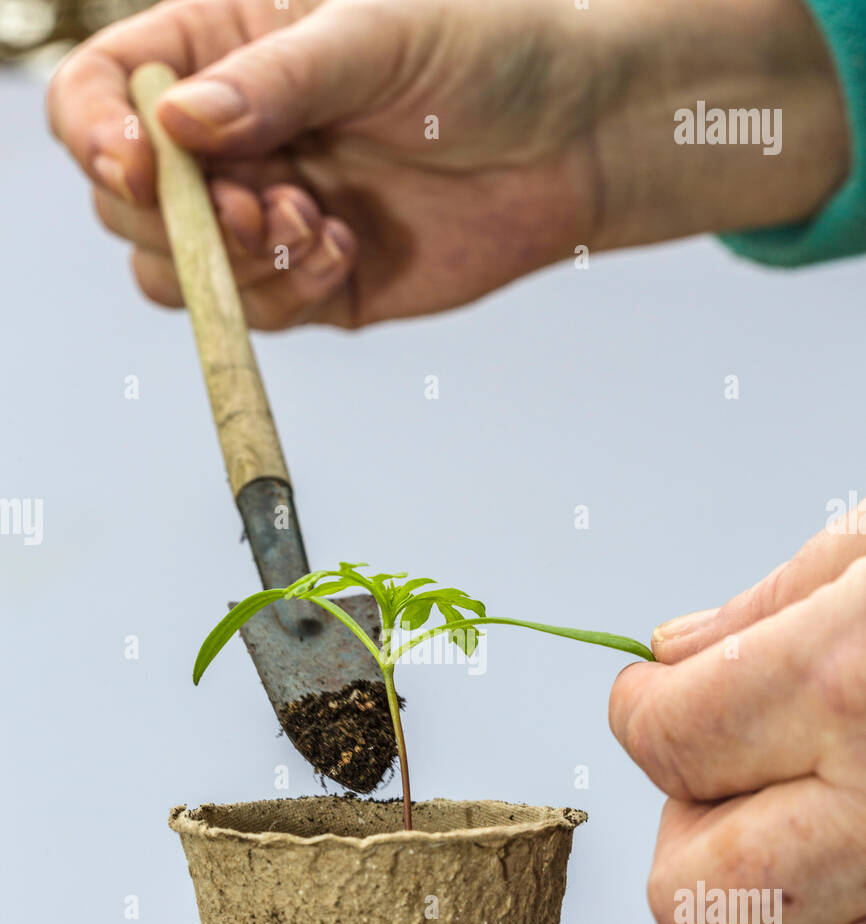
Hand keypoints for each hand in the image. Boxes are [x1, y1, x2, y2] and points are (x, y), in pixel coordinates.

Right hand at [47, 0, 846, 329]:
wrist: (574, 140)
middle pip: (127, 201)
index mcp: (221, 51)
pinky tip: (346, 251)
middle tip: (260, 205)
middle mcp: (231, 139)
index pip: (105, 91)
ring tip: (310, 225)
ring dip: (229, 266)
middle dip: (179, 217)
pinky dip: (289, 292)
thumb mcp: (377, 36)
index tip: (141, 165)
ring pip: (179, 272)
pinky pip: (257, 313)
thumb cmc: (485, 53)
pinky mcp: (311, 283)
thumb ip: (276, 80)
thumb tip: (177, 127)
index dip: (96, 132)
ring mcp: (265, 215)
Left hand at [609, 503, 865, 923]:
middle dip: (688, 839)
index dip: (646, 713)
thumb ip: (783, 607)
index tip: (660, 700)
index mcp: (848, 683)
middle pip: (691, 898)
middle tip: (734, 783)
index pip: (662, 740)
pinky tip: (858, 887)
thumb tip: (679, 655)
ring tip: (808, 845)